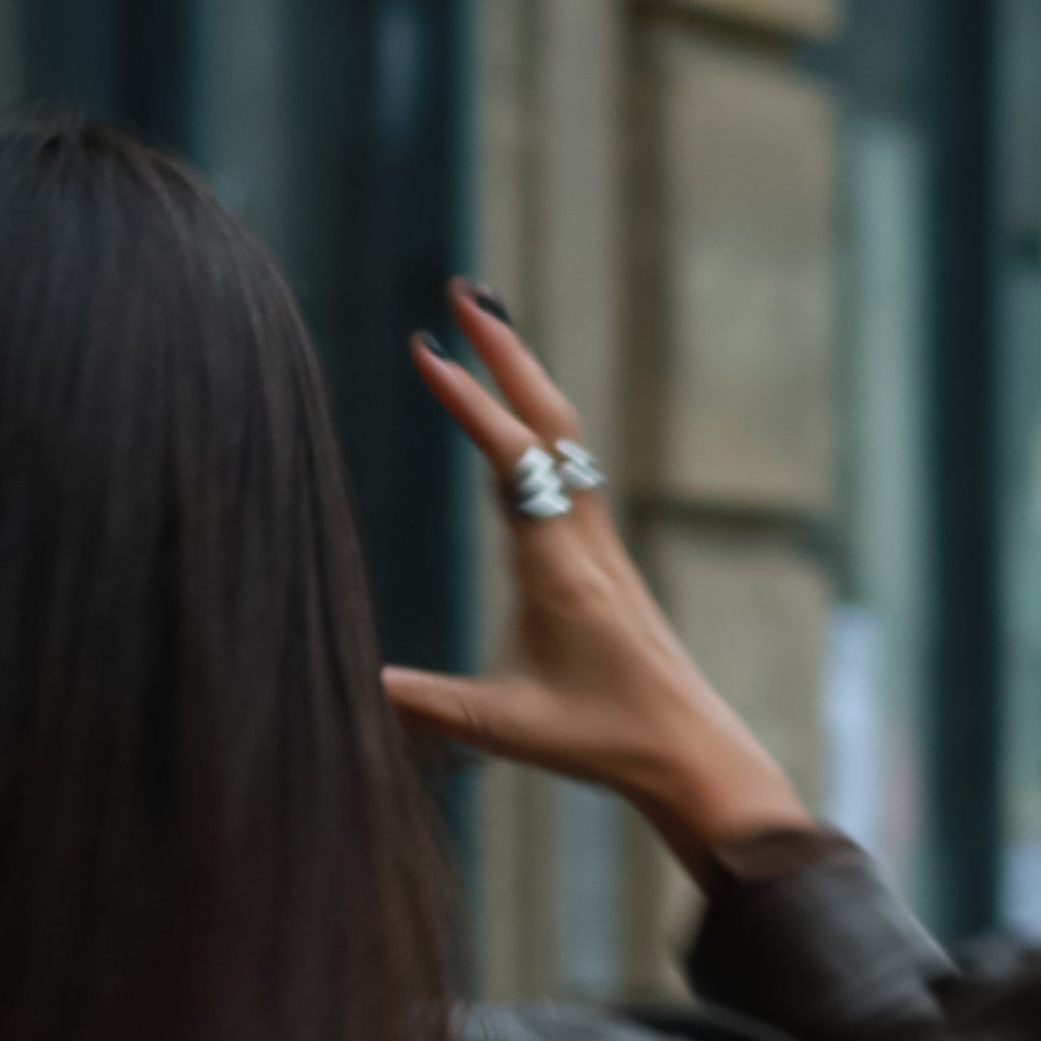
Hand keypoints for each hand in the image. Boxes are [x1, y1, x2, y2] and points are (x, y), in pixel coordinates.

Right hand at [382, 287, 814, 873]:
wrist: (687, 748)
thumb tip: (354, 685)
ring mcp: (598, 540)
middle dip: (504, 351)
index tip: (425, 351)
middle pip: (548, 418)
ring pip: (564, 433)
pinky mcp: (603, 553)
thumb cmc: (602, 739)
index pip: (511, 460)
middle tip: (461, 291)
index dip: (469, 402)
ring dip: (523, 374)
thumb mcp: (502, 727)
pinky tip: (516, 411)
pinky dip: (536, 418)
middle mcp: (584, 538)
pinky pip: (568, 463)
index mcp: (557, 568)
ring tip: (484, 324)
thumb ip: (424, 703)